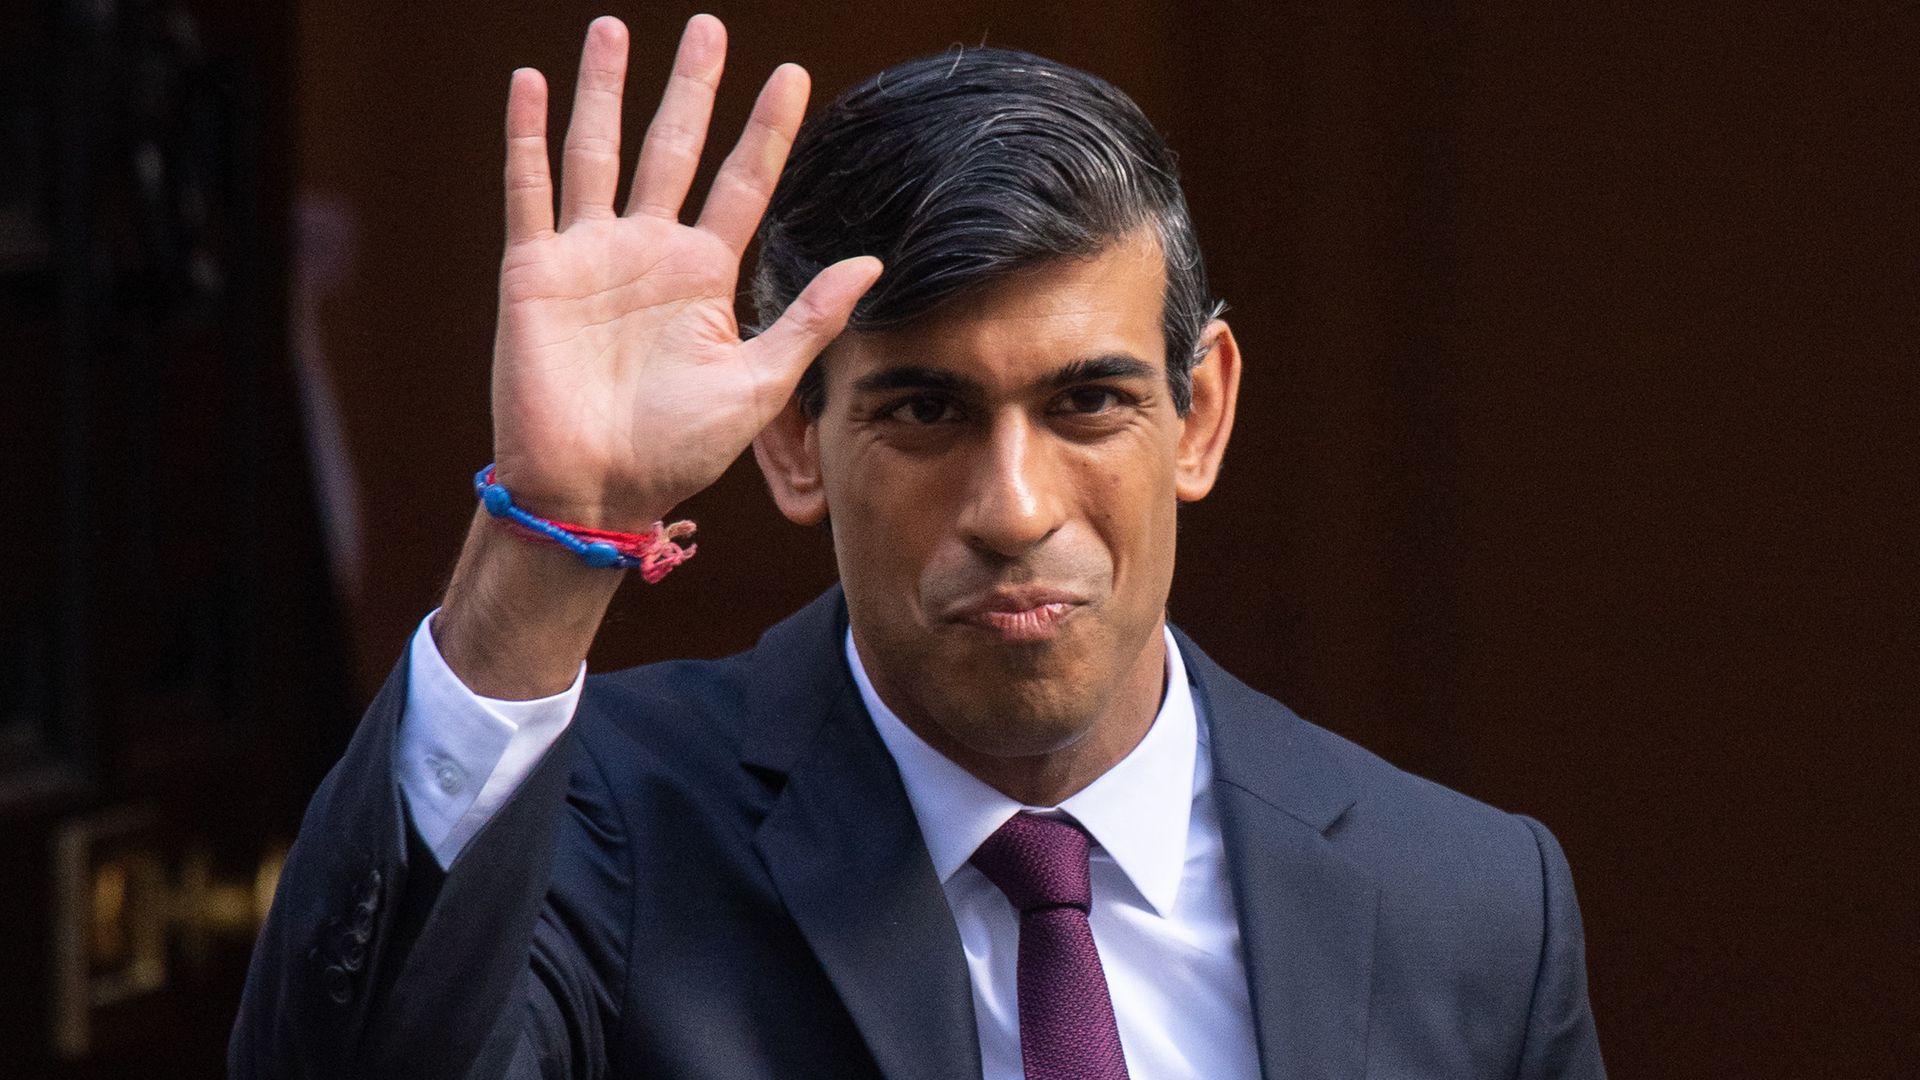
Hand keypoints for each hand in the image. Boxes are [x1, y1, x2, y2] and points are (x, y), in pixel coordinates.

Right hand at [490, 14, 878, 528]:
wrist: (597, 491)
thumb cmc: (679, 449)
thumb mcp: (762, 383)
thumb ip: (810, 318)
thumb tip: (872, 263)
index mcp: (704, 276)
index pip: (742, 183)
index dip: (765, 130)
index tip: (793, 75)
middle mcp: (648, 251)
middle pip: (673, 148)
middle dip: (690, 88)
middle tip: (708, 27)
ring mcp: (590, 255)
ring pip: (597, 151)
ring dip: (602, 90)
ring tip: (612, 28)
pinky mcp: (535, 271)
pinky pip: (530, 189)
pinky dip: (528, 136)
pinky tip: (533, 82)